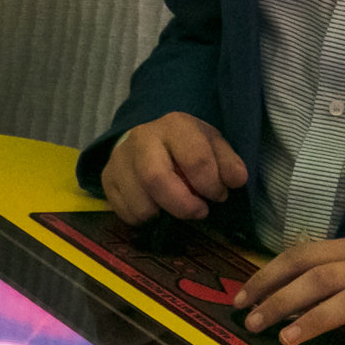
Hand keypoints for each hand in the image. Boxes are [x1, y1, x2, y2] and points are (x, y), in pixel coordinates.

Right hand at [104, 112, 246, 224]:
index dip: (211, 185)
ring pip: (139, 203)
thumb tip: (237, 180)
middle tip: (199, 212)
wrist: (147, 139)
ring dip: (163, 214)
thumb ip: (227, 162)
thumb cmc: (185, 145)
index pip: (195, 159)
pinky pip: (125, 213)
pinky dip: (144, 219)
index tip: (219, 195)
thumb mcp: (212, 145)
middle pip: (156, 180)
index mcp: (174, 125)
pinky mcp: (107, 179)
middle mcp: (141, 139)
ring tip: (174, 207)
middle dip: (183, 205)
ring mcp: (119, 160)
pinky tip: (155, 207)